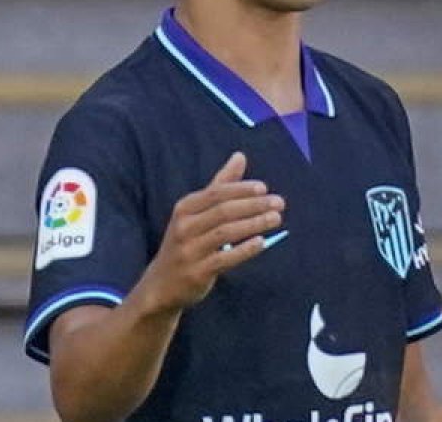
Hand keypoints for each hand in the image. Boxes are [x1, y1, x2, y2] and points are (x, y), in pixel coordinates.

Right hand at [138, 152, 284, 313]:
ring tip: (276, 218)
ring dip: (254, 224)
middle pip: (223, 211)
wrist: (161, 284)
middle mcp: (184, 227)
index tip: (264, 187)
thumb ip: (220, 185)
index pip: (216, 193)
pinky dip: (244, 250)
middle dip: (254, 205)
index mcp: (185, 208)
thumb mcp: (197, 212)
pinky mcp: (197, 272)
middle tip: (279, 202)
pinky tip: (262, 242)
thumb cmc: (187, 241)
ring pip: (226, 233)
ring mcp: (190, 250)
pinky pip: (224, 259)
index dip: (241, 189)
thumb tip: (240, 156)